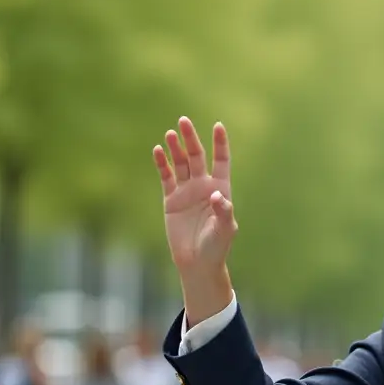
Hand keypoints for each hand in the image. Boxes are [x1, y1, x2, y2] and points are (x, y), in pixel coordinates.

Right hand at [153, 117, 235, 274]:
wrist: (197, 262)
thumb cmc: (216, 247)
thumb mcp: (225, 230)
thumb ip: (223, 211)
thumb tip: (216, 194)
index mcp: (221, 189)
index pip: (221, 160)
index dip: (220, 144)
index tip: (218, 126)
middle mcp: (203, 186)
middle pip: (197, 156)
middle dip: (191, 139)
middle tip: (183, 121)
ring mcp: (186, 191)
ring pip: (181, 164)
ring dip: (176, 149)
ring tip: (170, 134)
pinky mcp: (171, 199)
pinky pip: (166, 177)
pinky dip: (162, 164)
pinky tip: (158, 151)